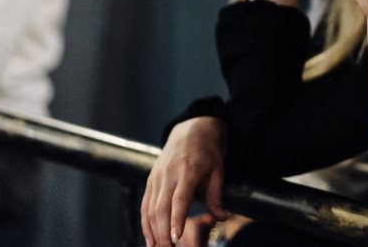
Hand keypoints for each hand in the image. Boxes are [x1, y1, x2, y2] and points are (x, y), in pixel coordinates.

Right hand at [141, 117, 230, 246]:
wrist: (191, 131)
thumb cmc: (207, 152)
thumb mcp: (218, 171)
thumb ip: (216, 196)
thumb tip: (222, 218)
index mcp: (188, 171)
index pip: (179, 199)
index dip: (176, 219)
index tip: (176, 237)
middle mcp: (168, 174)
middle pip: (161, 208)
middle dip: (163, 233)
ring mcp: (157, 177)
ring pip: (149, 208)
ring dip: (152, 231)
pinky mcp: (150, 180)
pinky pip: (145, 204)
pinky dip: (145, 223)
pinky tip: (150, 238)